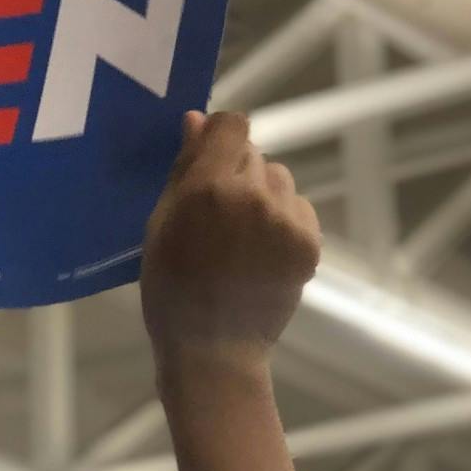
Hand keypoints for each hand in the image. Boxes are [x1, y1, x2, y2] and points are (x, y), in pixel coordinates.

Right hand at [141, 111, 321, 377]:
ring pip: (279, 179)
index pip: (233, 125)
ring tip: (242, 236)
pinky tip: (262, 251)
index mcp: (209, 187)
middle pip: (254, 153)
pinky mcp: (310, 241)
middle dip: (236, 172)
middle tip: (219, 214)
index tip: (211, 155)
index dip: (221, 135)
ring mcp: (286, 218)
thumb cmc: (171, 290)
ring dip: (263, 194)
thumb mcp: (161, 226)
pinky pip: (298, 207)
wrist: (215, 351)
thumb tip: (197, 119)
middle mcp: (253, 194)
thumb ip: (183, 169)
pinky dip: (283, 220)